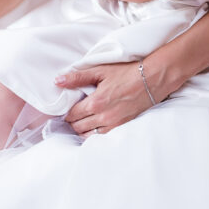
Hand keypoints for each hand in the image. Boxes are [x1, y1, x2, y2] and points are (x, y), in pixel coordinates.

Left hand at [57, 60, 182, 136]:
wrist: (151, 80)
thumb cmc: (125, 73)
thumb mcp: (100, 71)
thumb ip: (77, 77)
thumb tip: (57, 81)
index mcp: (95, 103)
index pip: (72, 115)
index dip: (66, 112)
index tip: (66, 109)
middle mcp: (103, 117)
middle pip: (78, 127)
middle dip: (72, 122)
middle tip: (72, 115)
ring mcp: (113, 124)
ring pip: (89, 135)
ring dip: (82, 130)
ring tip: (81, 121)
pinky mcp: (122, 127)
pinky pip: (102, 137)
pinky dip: (94, 134)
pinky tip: (93, 128)